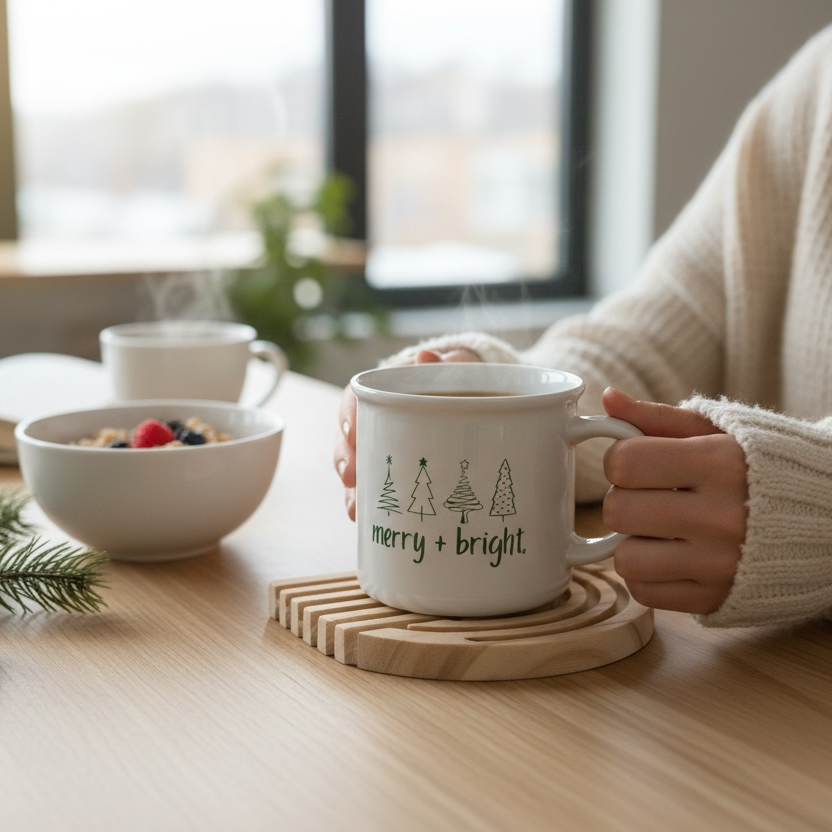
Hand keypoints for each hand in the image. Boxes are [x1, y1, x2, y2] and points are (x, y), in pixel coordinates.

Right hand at [334, 348, 479, 519]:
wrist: (466, 399)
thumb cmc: (453, 382)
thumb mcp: (451, 368)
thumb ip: (441, 364)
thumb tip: (426, 357)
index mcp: (381, 392)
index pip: (354, 400)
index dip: (348, 415)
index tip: (350, 430)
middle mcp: (374, 421)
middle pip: (348, 439)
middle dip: (346, 459)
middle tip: (350, 476)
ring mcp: (380, 448)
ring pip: (356, 466)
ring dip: (352, 488)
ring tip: (355, 508)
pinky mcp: (391, 470)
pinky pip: (373, 486)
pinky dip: (368, 503)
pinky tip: (365, 519)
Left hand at [601, 388, 747, 614]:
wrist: (827, 519)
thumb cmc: (759, 467)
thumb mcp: (715, 431)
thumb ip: (657, 417)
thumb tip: (607, 398)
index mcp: (718, 464)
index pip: (624, 462)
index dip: (619, 460)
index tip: (637, 463)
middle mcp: (720, 517)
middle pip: (617, 511)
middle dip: (623, 499)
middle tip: (649, 496)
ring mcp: (719, 563)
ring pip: (625, 559)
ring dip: (632, 543)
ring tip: (658, 530)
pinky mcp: (716, 598)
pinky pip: (644, 592)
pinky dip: (647, 575)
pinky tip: (669, 555)